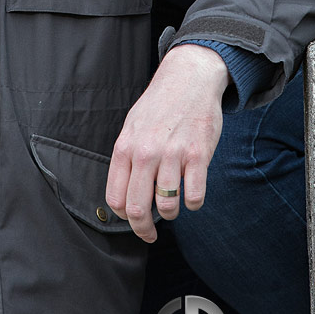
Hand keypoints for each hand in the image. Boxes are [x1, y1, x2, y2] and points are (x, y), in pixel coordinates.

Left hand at [105, 44, 228, 241]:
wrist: (189, 78)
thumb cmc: (160, 106)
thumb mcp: (132, 127)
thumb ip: (127, 159)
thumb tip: (123, 196)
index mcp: (126, 147)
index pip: (116, 198)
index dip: (124, 218)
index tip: (133, 221)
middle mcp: (146, 152)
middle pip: (137, 208)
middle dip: (143, 229)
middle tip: (149, 234)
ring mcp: (173, 154)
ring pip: (167, 206)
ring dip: (171, 213)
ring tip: (173, 205)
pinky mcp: (198, 155)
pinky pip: (194, 196)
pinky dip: (193, 203)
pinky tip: (192, 194)